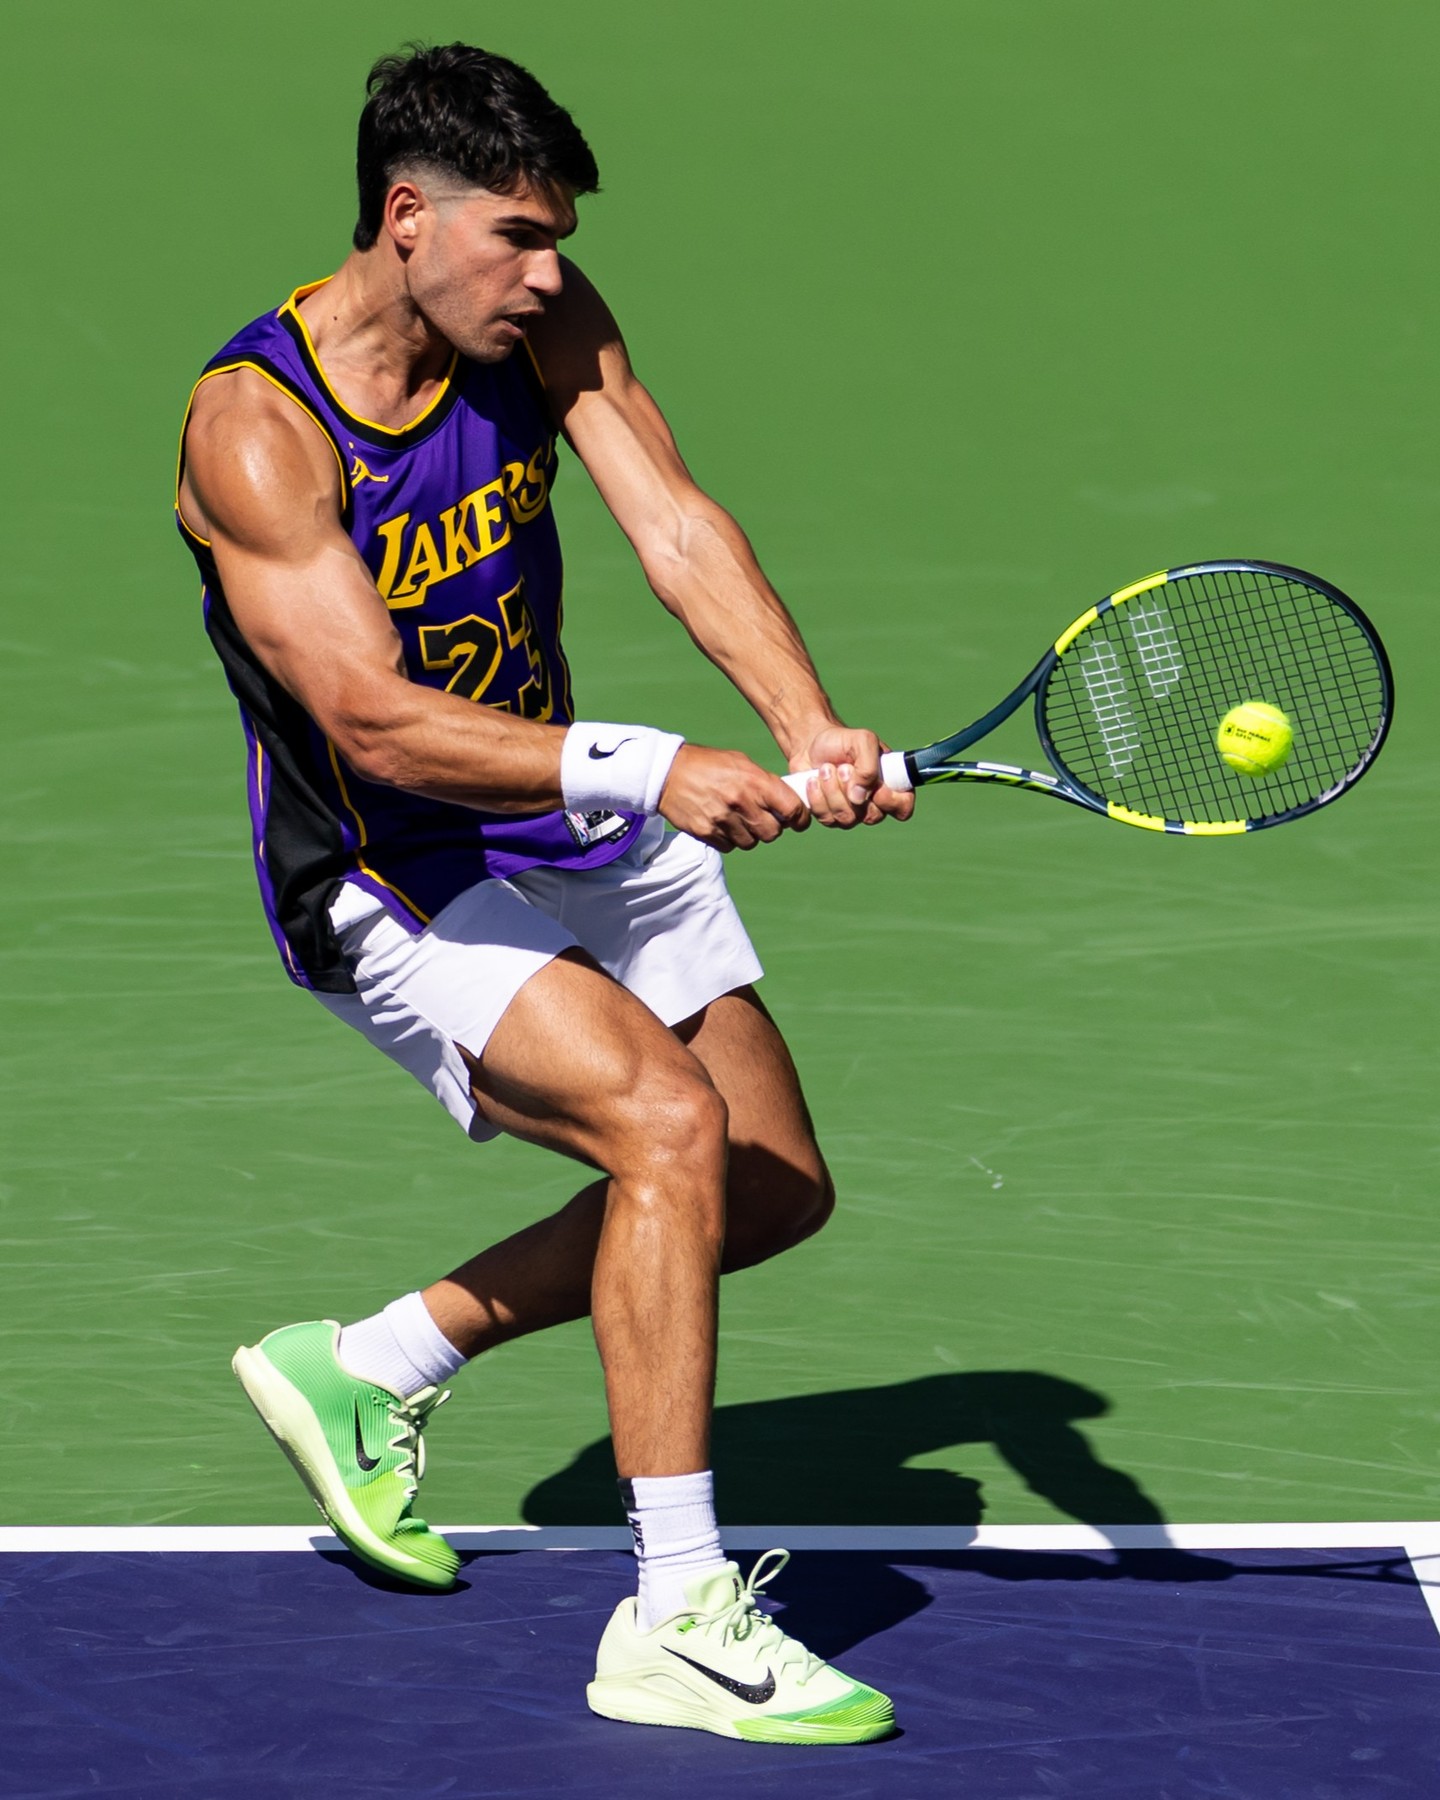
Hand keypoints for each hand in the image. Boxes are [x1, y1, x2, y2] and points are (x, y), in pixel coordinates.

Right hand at [658, 744, 809, 849]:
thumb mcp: (741, 763)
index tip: (798, 820)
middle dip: (771, 828)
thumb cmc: (708, 765)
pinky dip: (729, 839)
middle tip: (761, 818)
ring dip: (749, 835)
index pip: (792, 809)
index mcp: (754, 781)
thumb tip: (787, 802)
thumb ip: (765, 783)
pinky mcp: (706, 832)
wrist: (667, 772)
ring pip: (751, 842)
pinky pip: (730, 847)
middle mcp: (740, 802)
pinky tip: (722, 823)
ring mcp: (722, 819)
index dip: (799, 818)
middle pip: (773, 832)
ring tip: (737, 819)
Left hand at [793, 725, 915, 827]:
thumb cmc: (842, 741)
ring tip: (825, 769)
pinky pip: (826, 818)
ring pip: (847, 818)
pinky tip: (813, 780)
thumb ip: (869, 765)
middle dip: (851, 790)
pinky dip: (817, 797)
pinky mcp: (830, 816)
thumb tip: (859, 797)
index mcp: (890, 784)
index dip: (891, 802)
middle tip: (842, 768)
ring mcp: (851, 813)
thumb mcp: (862, 740)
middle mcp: (873, 803)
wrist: (810, 744)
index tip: (876, 786)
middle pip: (871, 816)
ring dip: (832, 790)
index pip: (903, 807)